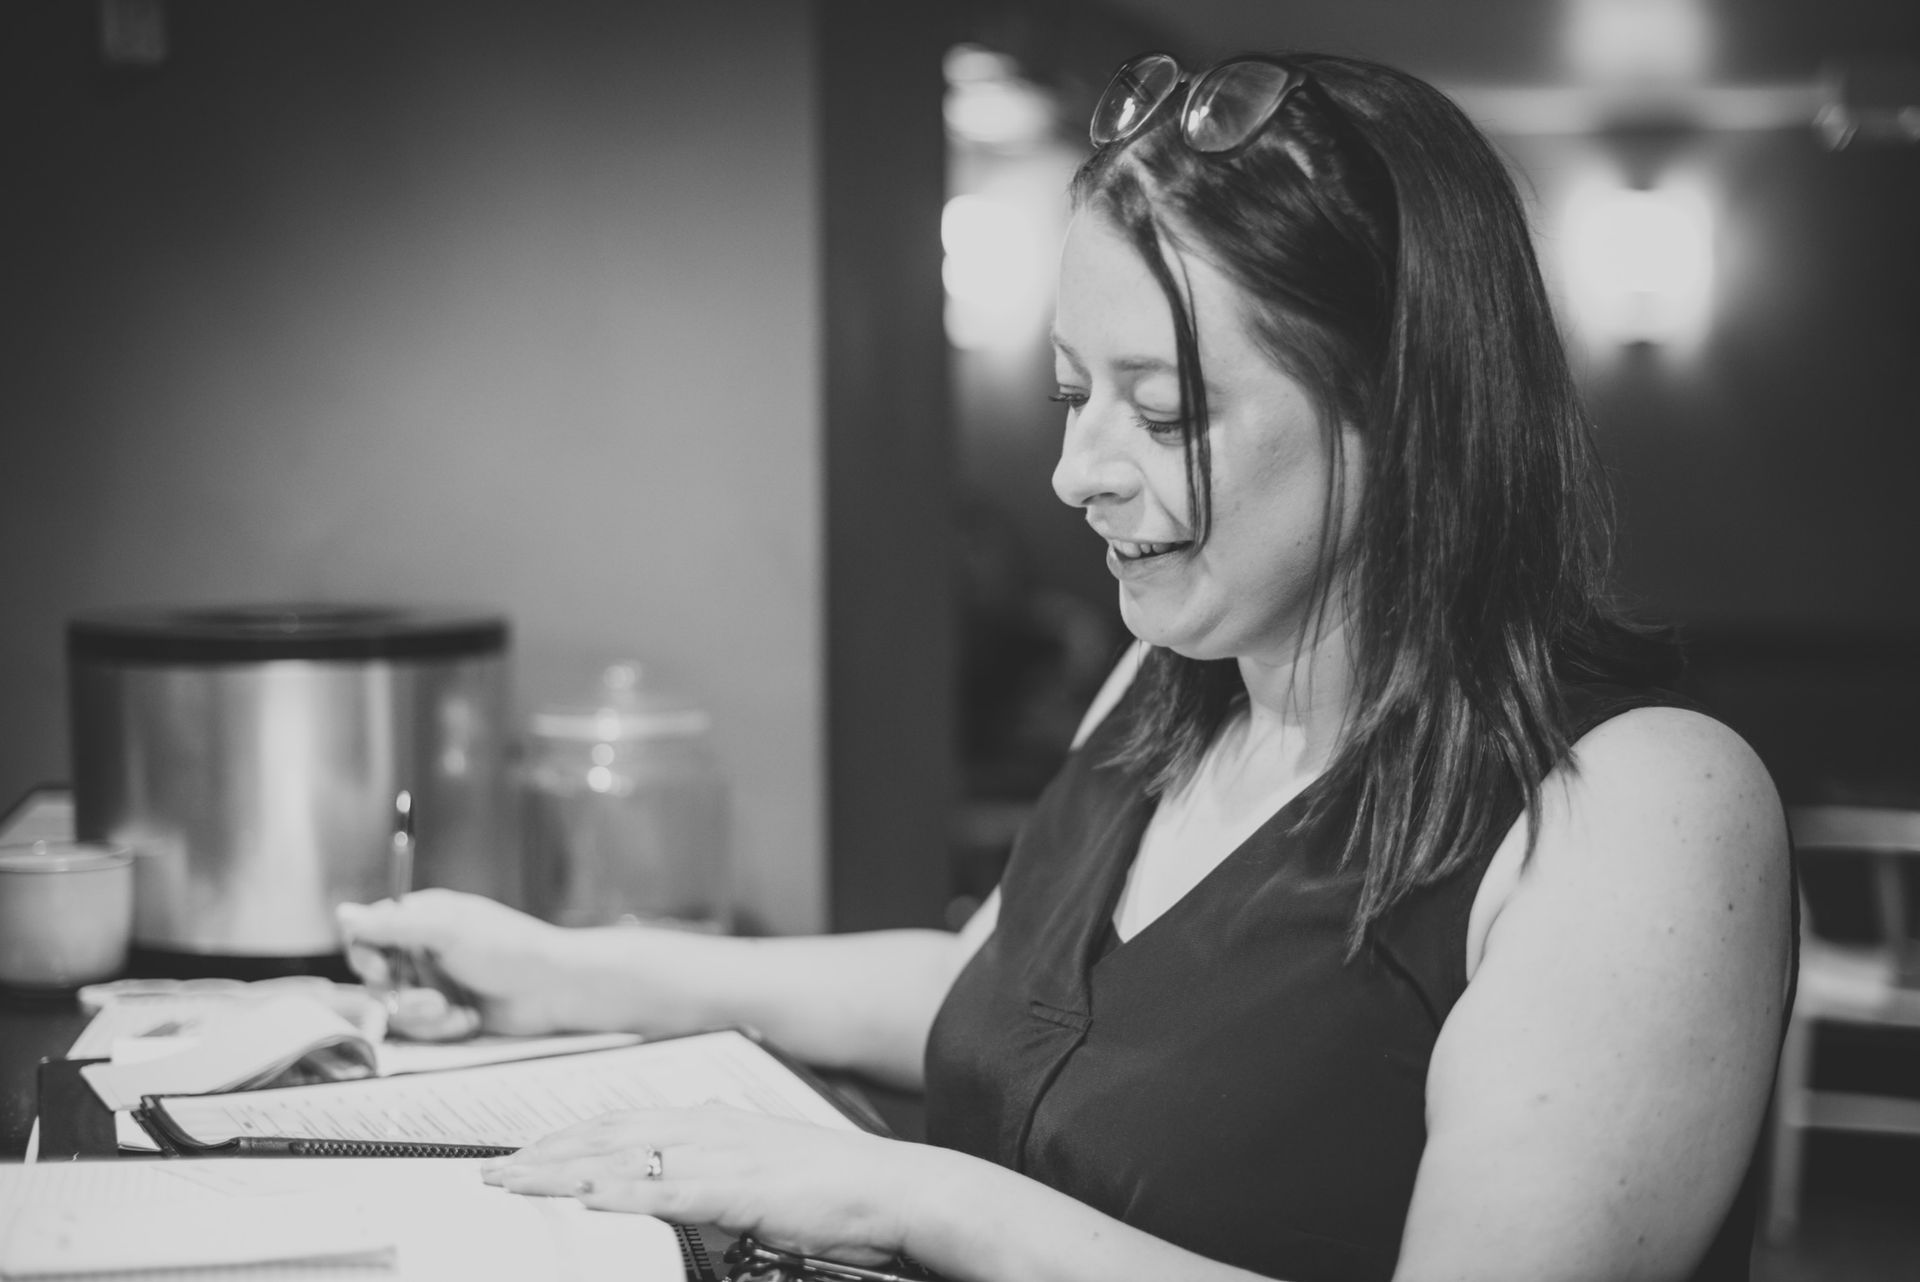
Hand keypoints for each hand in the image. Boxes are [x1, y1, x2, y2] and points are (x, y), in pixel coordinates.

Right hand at [336, 890, 572, 1036]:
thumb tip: (343, 913)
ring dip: (424, 1017)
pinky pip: (420, 1030)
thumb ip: (393, 925)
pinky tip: (469, 1020)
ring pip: (396, 1009)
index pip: (367, 935)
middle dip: (401, 997)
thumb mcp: (449, 930)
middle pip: (376, 980)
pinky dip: (442, 1029)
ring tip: (455, 1011)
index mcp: (421, 919)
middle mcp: (422, 950)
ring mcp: (434, 982)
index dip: (366, 957)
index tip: (382, 971)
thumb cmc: (509, 949)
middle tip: (434, 1001)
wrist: (554, 989)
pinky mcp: (446, 1013)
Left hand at [481, 1106, 934, 1264]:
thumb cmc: (834, 1188)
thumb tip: (678, 1172)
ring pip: (625, 1157)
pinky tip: (587, 1198)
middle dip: (546, 1152)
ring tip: (515, 1181)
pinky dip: (624, 1192)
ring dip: (564, 1170)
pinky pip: (669, 1190)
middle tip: (493, 1169)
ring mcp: (722, 1156)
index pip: (622, 1122)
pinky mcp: (738, 1190)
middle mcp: (709, 1127)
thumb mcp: (761, 1167)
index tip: (523, 1153)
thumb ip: (715, 1165)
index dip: (567, 1136)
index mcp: (712, 1120)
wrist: (893, 1191)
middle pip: (609, 1135)